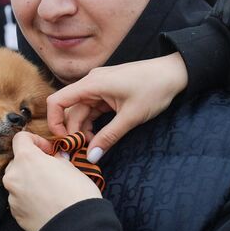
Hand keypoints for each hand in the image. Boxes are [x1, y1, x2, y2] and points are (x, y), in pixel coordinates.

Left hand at [3, 131, 101, 230]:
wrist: (75, 227)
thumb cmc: (77, 193)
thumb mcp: (71, 167)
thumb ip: (56, 159)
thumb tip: (54, 159)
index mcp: (26, 159)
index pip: (21, 138)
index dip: (36, 140)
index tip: (48, 150)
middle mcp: (13, 176)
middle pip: (17, 161)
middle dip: (32, 163)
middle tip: (50, 170)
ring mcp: (12, 196)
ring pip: (17, 181)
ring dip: (29, 180)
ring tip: (49, 189)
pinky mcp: (15, 214)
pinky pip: (19, 199)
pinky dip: (29, 197)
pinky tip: (45, 203)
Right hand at [46, 52, 187, 162]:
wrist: (174, 73)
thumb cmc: (154, 88)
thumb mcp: (131, 117)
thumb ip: (109, 137)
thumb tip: (91, 157)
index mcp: (92, 84)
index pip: (58, 101)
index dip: (55, 123)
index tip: (64, 142)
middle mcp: (91, 83)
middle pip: (70, 110)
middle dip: (72, 132)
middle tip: (80, 154)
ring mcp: (99, 87)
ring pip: (82, 112)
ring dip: (83, 130)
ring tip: (92, 148)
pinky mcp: (108, 92)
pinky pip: (93, 110)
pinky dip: (93, 124)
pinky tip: (98, 138)